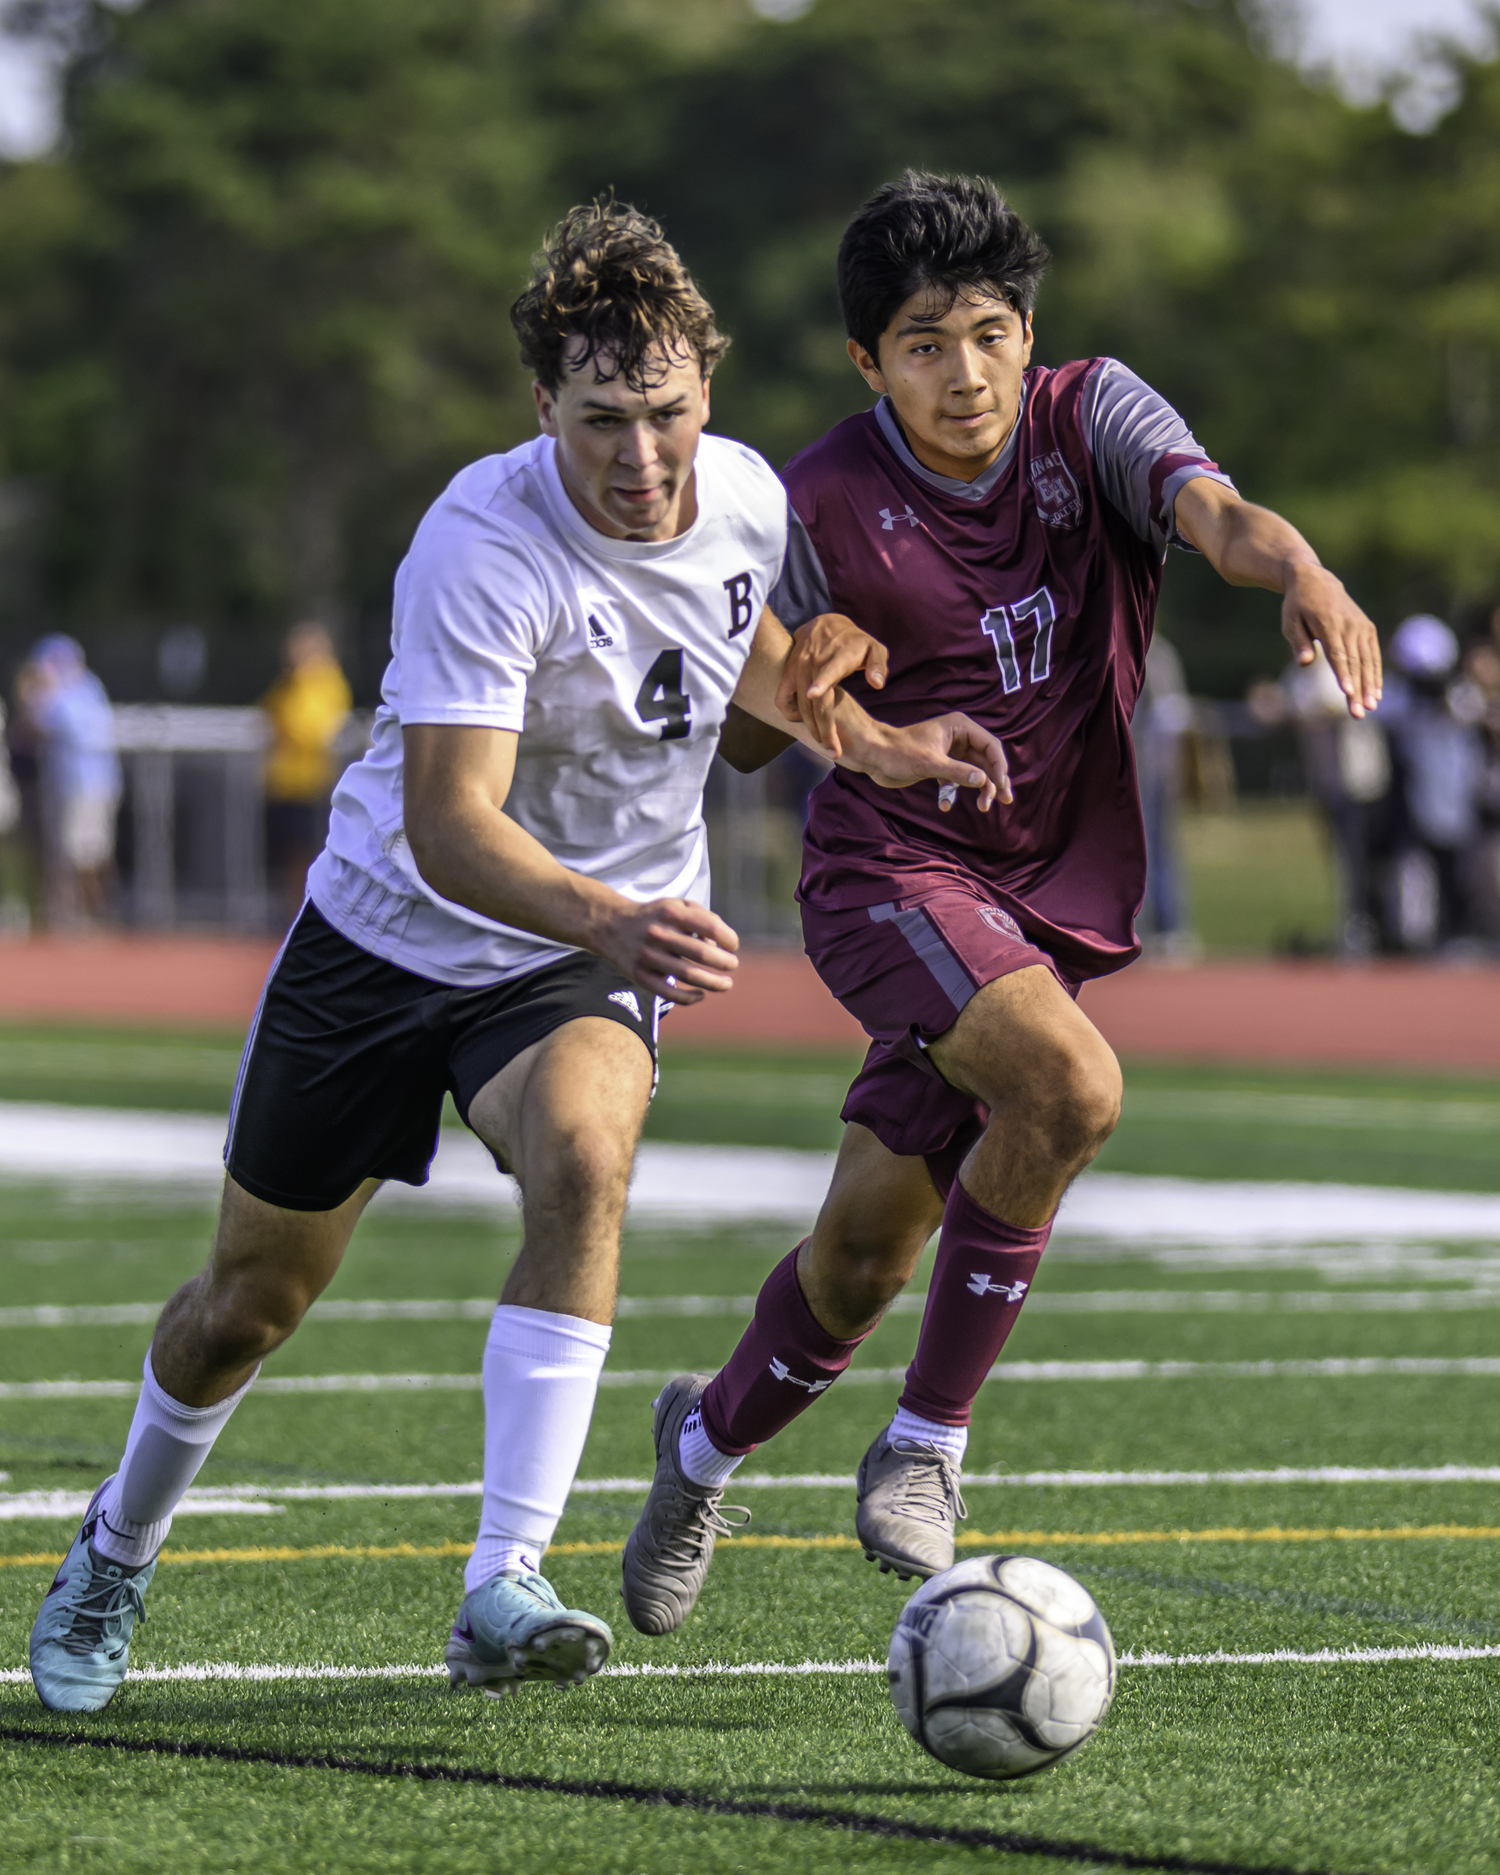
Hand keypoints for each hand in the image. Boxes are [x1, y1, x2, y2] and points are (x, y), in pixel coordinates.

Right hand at [596, 897, 739, 1005]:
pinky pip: (667, 992)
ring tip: (727, 984)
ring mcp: (647, 956)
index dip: (728, 938)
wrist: (609, 925)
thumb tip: (720, 943)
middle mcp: (659, 933)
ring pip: (688, 975)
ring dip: (714, 983)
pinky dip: (688, 997)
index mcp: (671, 913)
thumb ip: (702, 917)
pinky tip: (700, 995)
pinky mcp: (639, 975)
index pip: (710, 926)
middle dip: (725, 962)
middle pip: (702, 953)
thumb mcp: (676, 905)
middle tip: (733, 965)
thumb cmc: (654, 917)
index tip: (733, 946)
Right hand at [774, 613, 888, 755]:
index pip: (828, 670)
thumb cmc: (855, 643)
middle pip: (815, 701)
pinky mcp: (787, 672)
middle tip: (834, 751)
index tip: (813, 694)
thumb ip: (878, 665)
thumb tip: (877, 684)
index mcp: (837, 656)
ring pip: (800, 704)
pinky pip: (782, 697)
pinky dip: (789, 712)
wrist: (826, 624)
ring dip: (810, 727)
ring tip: (825, 744)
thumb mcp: (874, 648)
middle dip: (824, 729)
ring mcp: (798, 667)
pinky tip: (802, 720)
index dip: (821, 682)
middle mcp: (814, 662)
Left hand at [851, 712, 1011, 811]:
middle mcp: (958, 737)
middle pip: (986, 760)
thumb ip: (958, 772)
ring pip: (974, 772)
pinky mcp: (939, 765)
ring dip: (979, 789)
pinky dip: (954, 792)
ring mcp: (949, 752)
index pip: (991, 745)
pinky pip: (956, 780)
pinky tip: (945, 805)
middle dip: (994, 780)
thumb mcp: (930, 763)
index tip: (1002, 786)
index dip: (1000, 766)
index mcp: (960, 727)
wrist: (872, 756)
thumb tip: (984, 781)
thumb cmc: (899, 753)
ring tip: (983, 807)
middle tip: (1005, 800)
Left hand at [1281, 565, 1382, 718]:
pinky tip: (1376, 692)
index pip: (1338, 654)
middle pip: (1355, 662)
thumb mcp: (1290, 622)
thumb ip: (1298, 642)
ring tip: (1371, 707)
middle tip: (1358, 713)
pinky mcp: (1367, 629)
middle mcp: (1349, 625)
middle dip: (1358, 689)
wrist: (1316, 580)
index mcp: (1328, 624)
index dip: (1343, 674)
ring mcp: (1361, 627)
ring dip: (1370, 685)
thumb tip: (1305, 663)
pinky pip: (1373, 654)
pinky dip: (1375, 673)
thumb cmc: (1298, 605)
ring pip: (1368, 660)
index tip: (1347, 693)